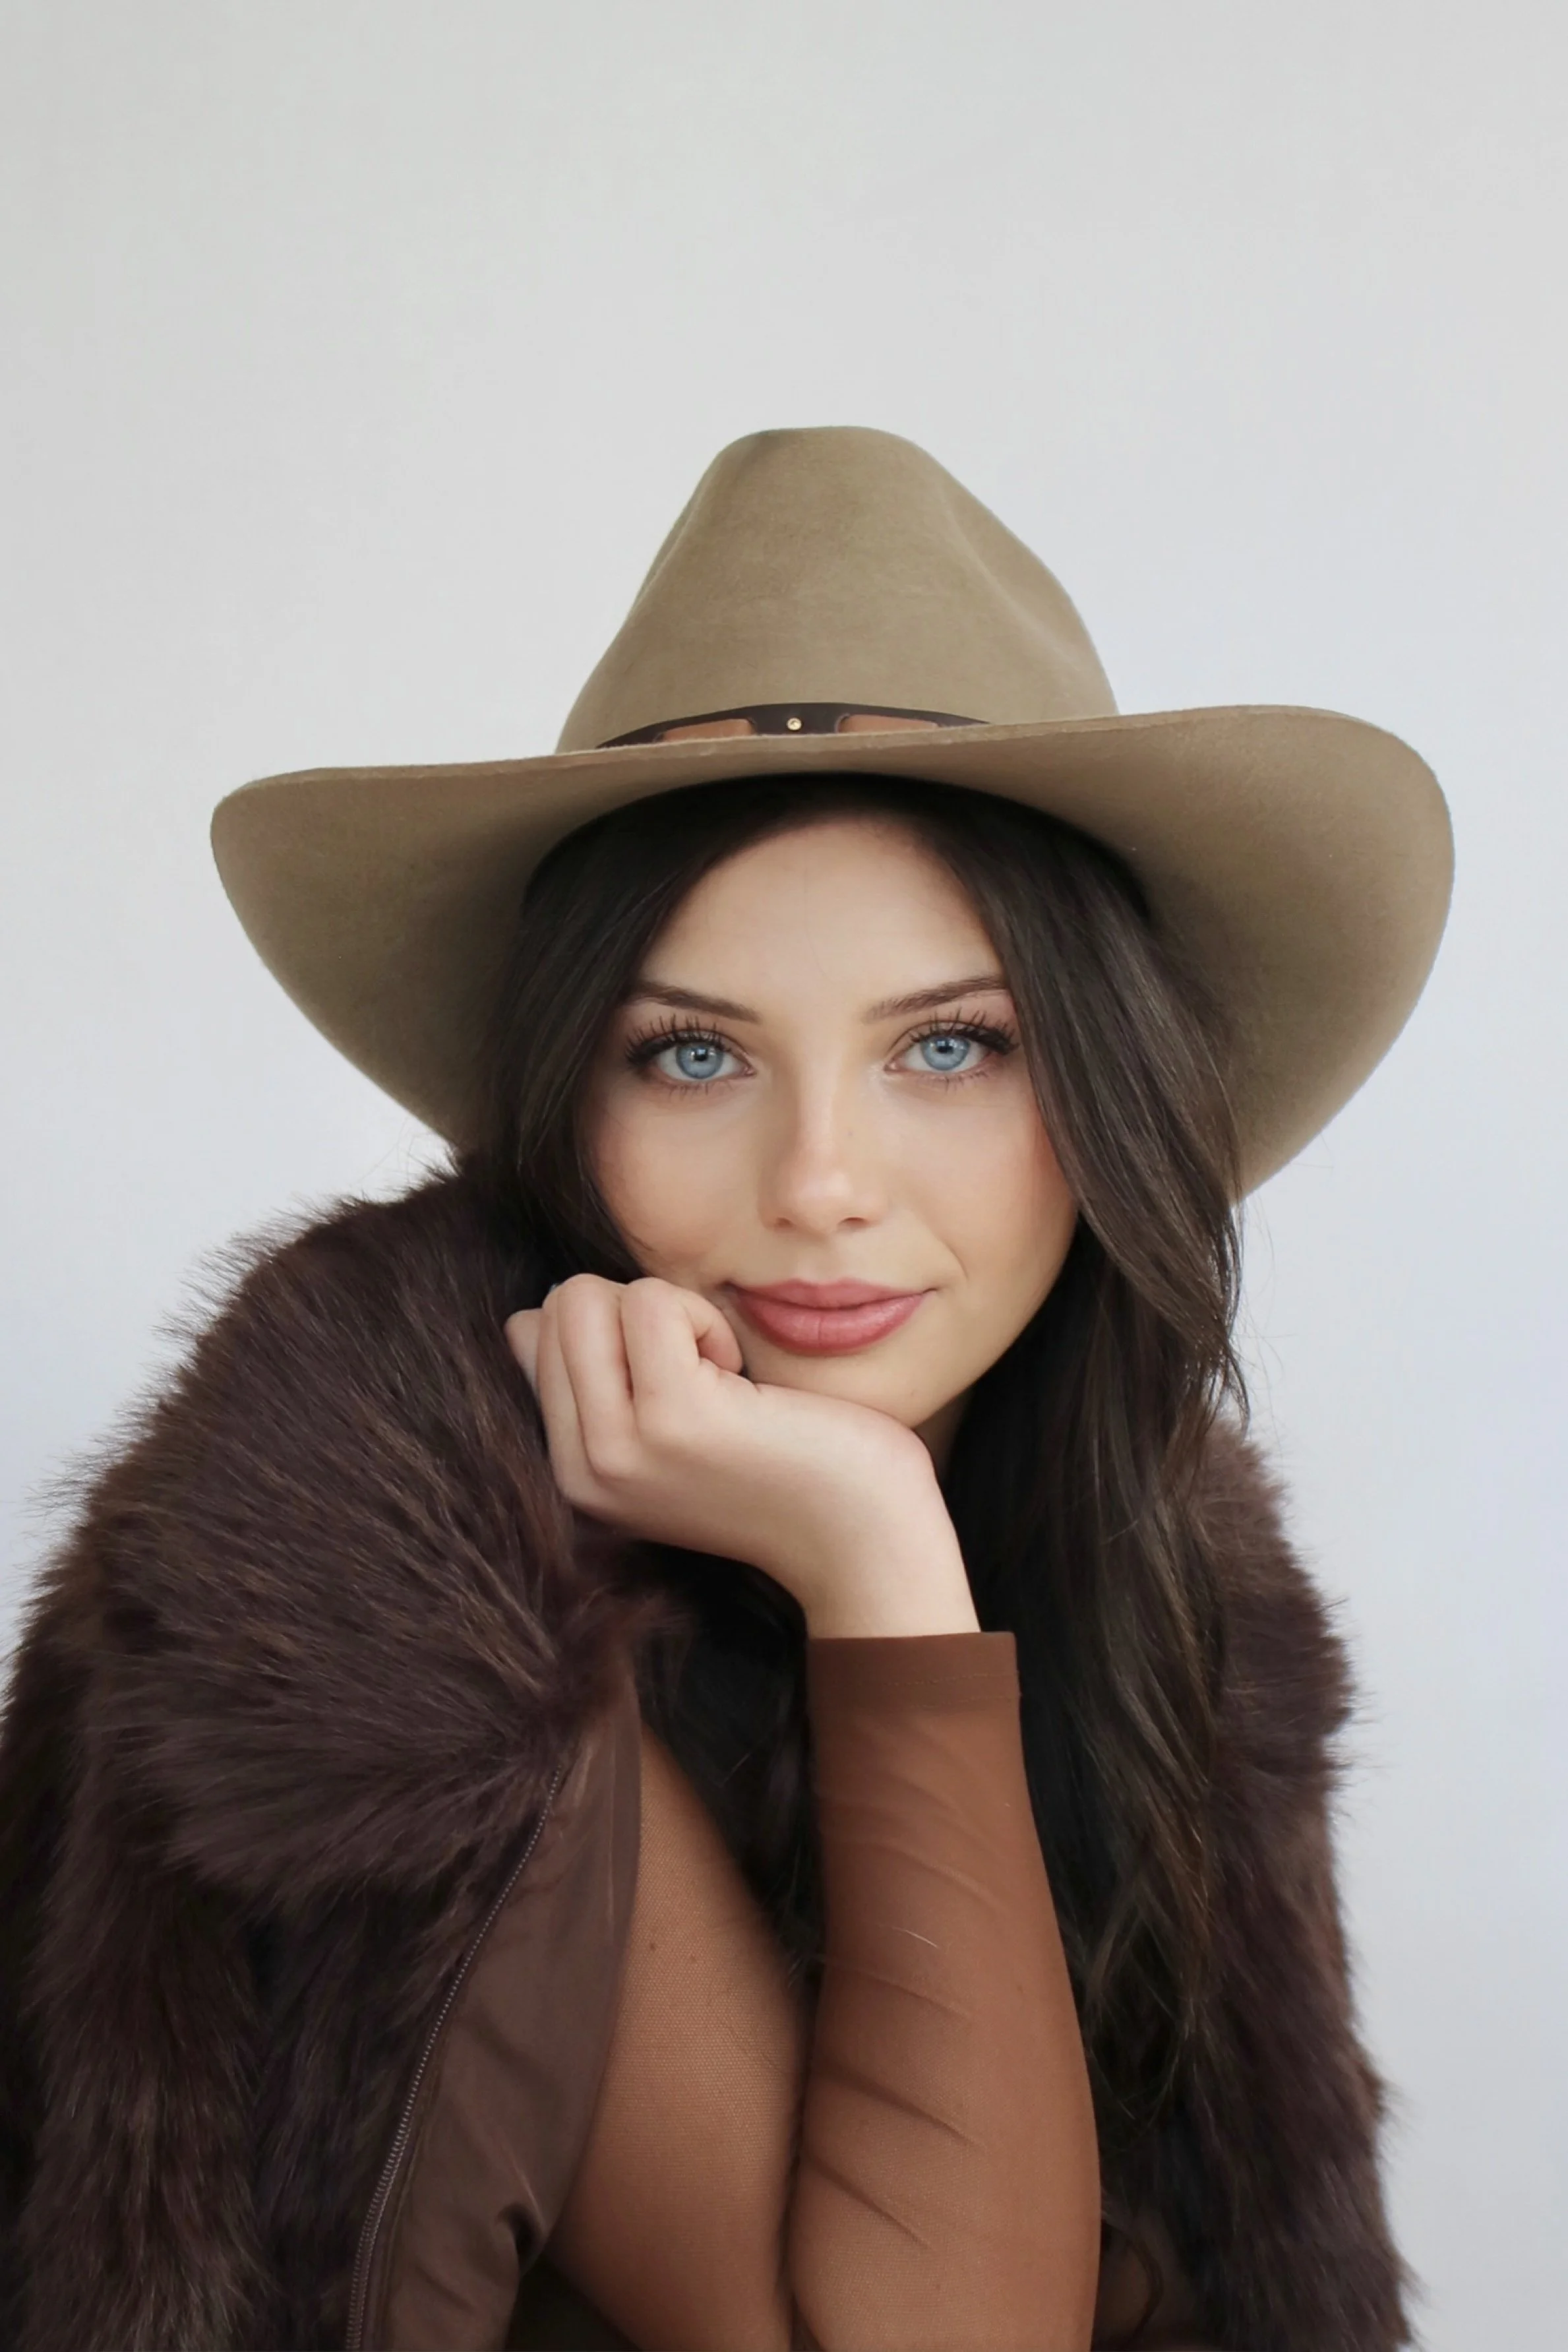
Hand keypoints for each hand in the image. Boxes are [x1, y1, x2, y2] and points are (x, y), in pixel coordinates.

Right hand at [505, 1275, 976, 1635]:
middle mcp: (582, 1468)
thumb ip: (592, 1385)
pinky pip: (650, 1301)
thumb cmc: (784, 1471)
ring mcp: (619, 1446)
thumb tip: (525, 1321)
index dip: (616, 1329)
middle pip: (555, 1307)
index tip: (679, 1382)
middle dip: (637, 1312)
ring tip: (722, 1380)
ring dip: (672, 1314)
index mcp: (575, 1471)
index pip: (533, 1334)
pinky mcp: (672, 1416)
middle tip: (704, 1375)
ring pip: (586, 1297)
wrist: (864, 1544)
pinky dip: (705, 1317)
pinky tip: (742, 1379)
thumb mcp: (664, 1435)